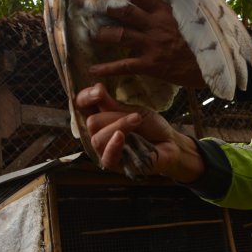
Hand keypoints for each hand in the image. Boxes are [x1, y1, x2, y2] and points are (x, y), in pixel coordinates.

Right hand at [75, 83, 204, 182]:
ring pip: (97, 138)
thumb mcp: (133, 110)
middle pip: (90, 122)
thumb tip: (95, 86)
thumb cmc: (152, 127)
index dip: (85, 97)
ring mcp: (104, 150)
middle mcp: (98, 134)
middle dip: (113, 116)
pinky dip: (114, 145)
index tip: (98, 90)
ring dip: (120, 126)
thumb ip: (111, 104)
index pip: (81, 106)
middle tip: (136, 116)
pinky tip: (122, 137)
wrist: (170, 143)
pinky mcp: (114, 165)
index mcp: (101, 117)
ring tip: (138, 122)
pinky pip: (106, 156)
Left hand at [88, 0, 205, 87]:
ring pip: (120, 35)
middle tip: (96, 9)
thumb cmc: (201, 45)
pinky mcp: (150, 64)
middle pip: (126, 12)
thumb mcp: (190, 22)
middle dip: (110, 10)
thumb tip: (171, 5)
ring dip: (103, 35)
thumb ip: (175, 14)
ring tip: (92, 36)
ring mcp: (151, 44)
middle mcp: (156, 25)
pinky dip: (107, 68)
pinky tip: (94, 70)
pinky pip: (124, 66)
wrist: (209, 67)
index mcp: (166, 13)